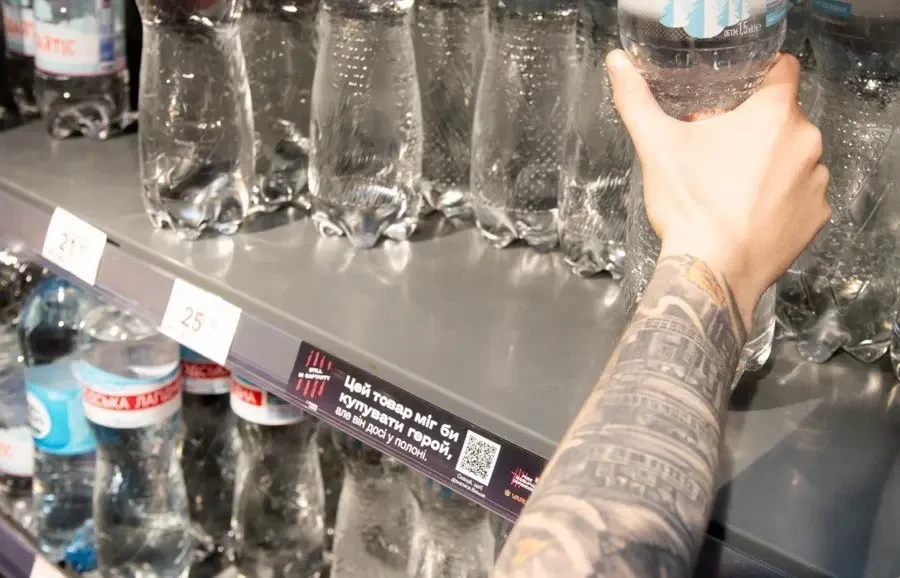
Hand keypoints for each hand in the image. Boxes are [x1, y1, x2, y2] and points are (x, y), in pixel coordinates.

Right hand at [606, 50, 829, 327]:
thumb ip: (636, 99)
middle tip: (717, 153)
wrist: (712, 271)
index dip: (759, 78)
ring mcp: (816, 182)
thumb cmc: (689, 205)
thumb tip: (617, 63)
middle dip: (753, 130)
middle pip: (783, 118)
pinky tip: (750, 214)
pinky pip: (802, 195)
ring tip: (732, 189)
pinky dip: (781, 200)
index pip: (783, 70)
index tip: (735, 96)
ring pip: (793, 157)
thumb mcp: (655, 146)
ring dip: (771, 164)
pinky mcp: (817, 216)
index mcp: (773, 114)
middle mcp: (806, 142)